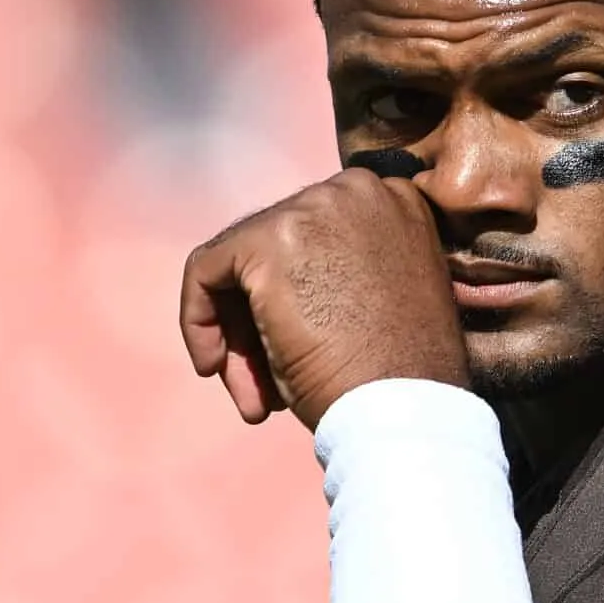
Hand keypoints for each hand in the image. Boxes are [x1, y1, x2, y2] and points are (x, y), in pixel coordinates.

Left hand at [179, 170, 468, 427]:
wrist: (404, 411)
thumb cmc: (401, 379)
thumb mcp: (381, 303)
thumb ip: (339, 271)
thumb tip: (271, 282)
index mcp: (392, 202)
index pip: (314, 239)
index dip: (295, 300)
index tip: (295, 351)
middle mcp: (355, 191)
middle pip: (273, 248)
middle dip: (259, 322)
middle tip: (267, 388)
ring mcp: (314, 210)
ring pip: (238, 263)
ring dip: (237, 335)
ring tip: (254, 398)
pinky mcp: (271, 240)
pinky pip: (205, 270)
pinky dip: (199, 319)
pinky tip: (214, 367)